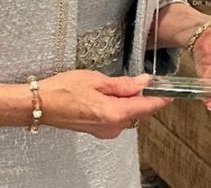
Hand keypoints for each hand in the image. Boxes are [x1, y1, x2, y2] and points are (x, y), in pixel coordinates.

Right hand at [37, 71, 170, 138]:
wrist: (40, 105)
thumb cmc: (63, 90)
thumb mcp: (95, 79)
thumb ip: (122, 84)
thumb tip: (143, 83)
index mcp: (114, 113)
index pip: (146, 108)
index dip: (160, 99)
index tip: (171, 92)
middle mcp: (112, 127)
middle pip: (138, 112)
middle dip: (141, 97)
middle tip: (141, 79)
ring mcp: (105, 131)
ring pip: (127, 115)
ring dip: (128, 101)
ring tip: (116, 84)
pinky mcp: (97, 130)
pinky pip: (116, 119)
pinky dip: (118, 107)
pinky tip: (108, 94)